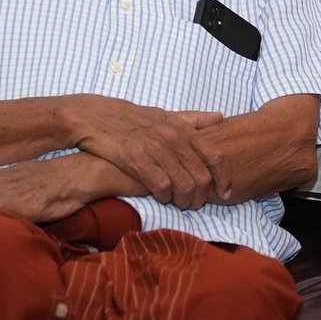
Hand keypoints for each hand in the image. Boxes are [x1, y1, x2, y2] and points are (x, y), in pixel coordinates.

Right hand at [67, 96, 222, 208]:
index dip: (224, 178)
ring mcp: (155, 148)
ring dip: (184, 201)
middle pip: (201, 176)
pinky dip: (165, 197)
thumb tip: (220, 117)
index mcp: (183, 128)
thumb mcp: (165, 114)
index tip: (225, 193)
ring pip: (184, 185)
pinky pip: (161, 186)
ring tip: (178, 204)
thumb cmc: (132, 118)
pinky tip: (161, 197)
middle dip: (201, 197)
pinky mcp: (137, 159)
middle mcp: (173, 137)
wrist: (95, 116)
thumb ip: (193, 119)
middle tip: (194, 205)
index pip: (215, 156)